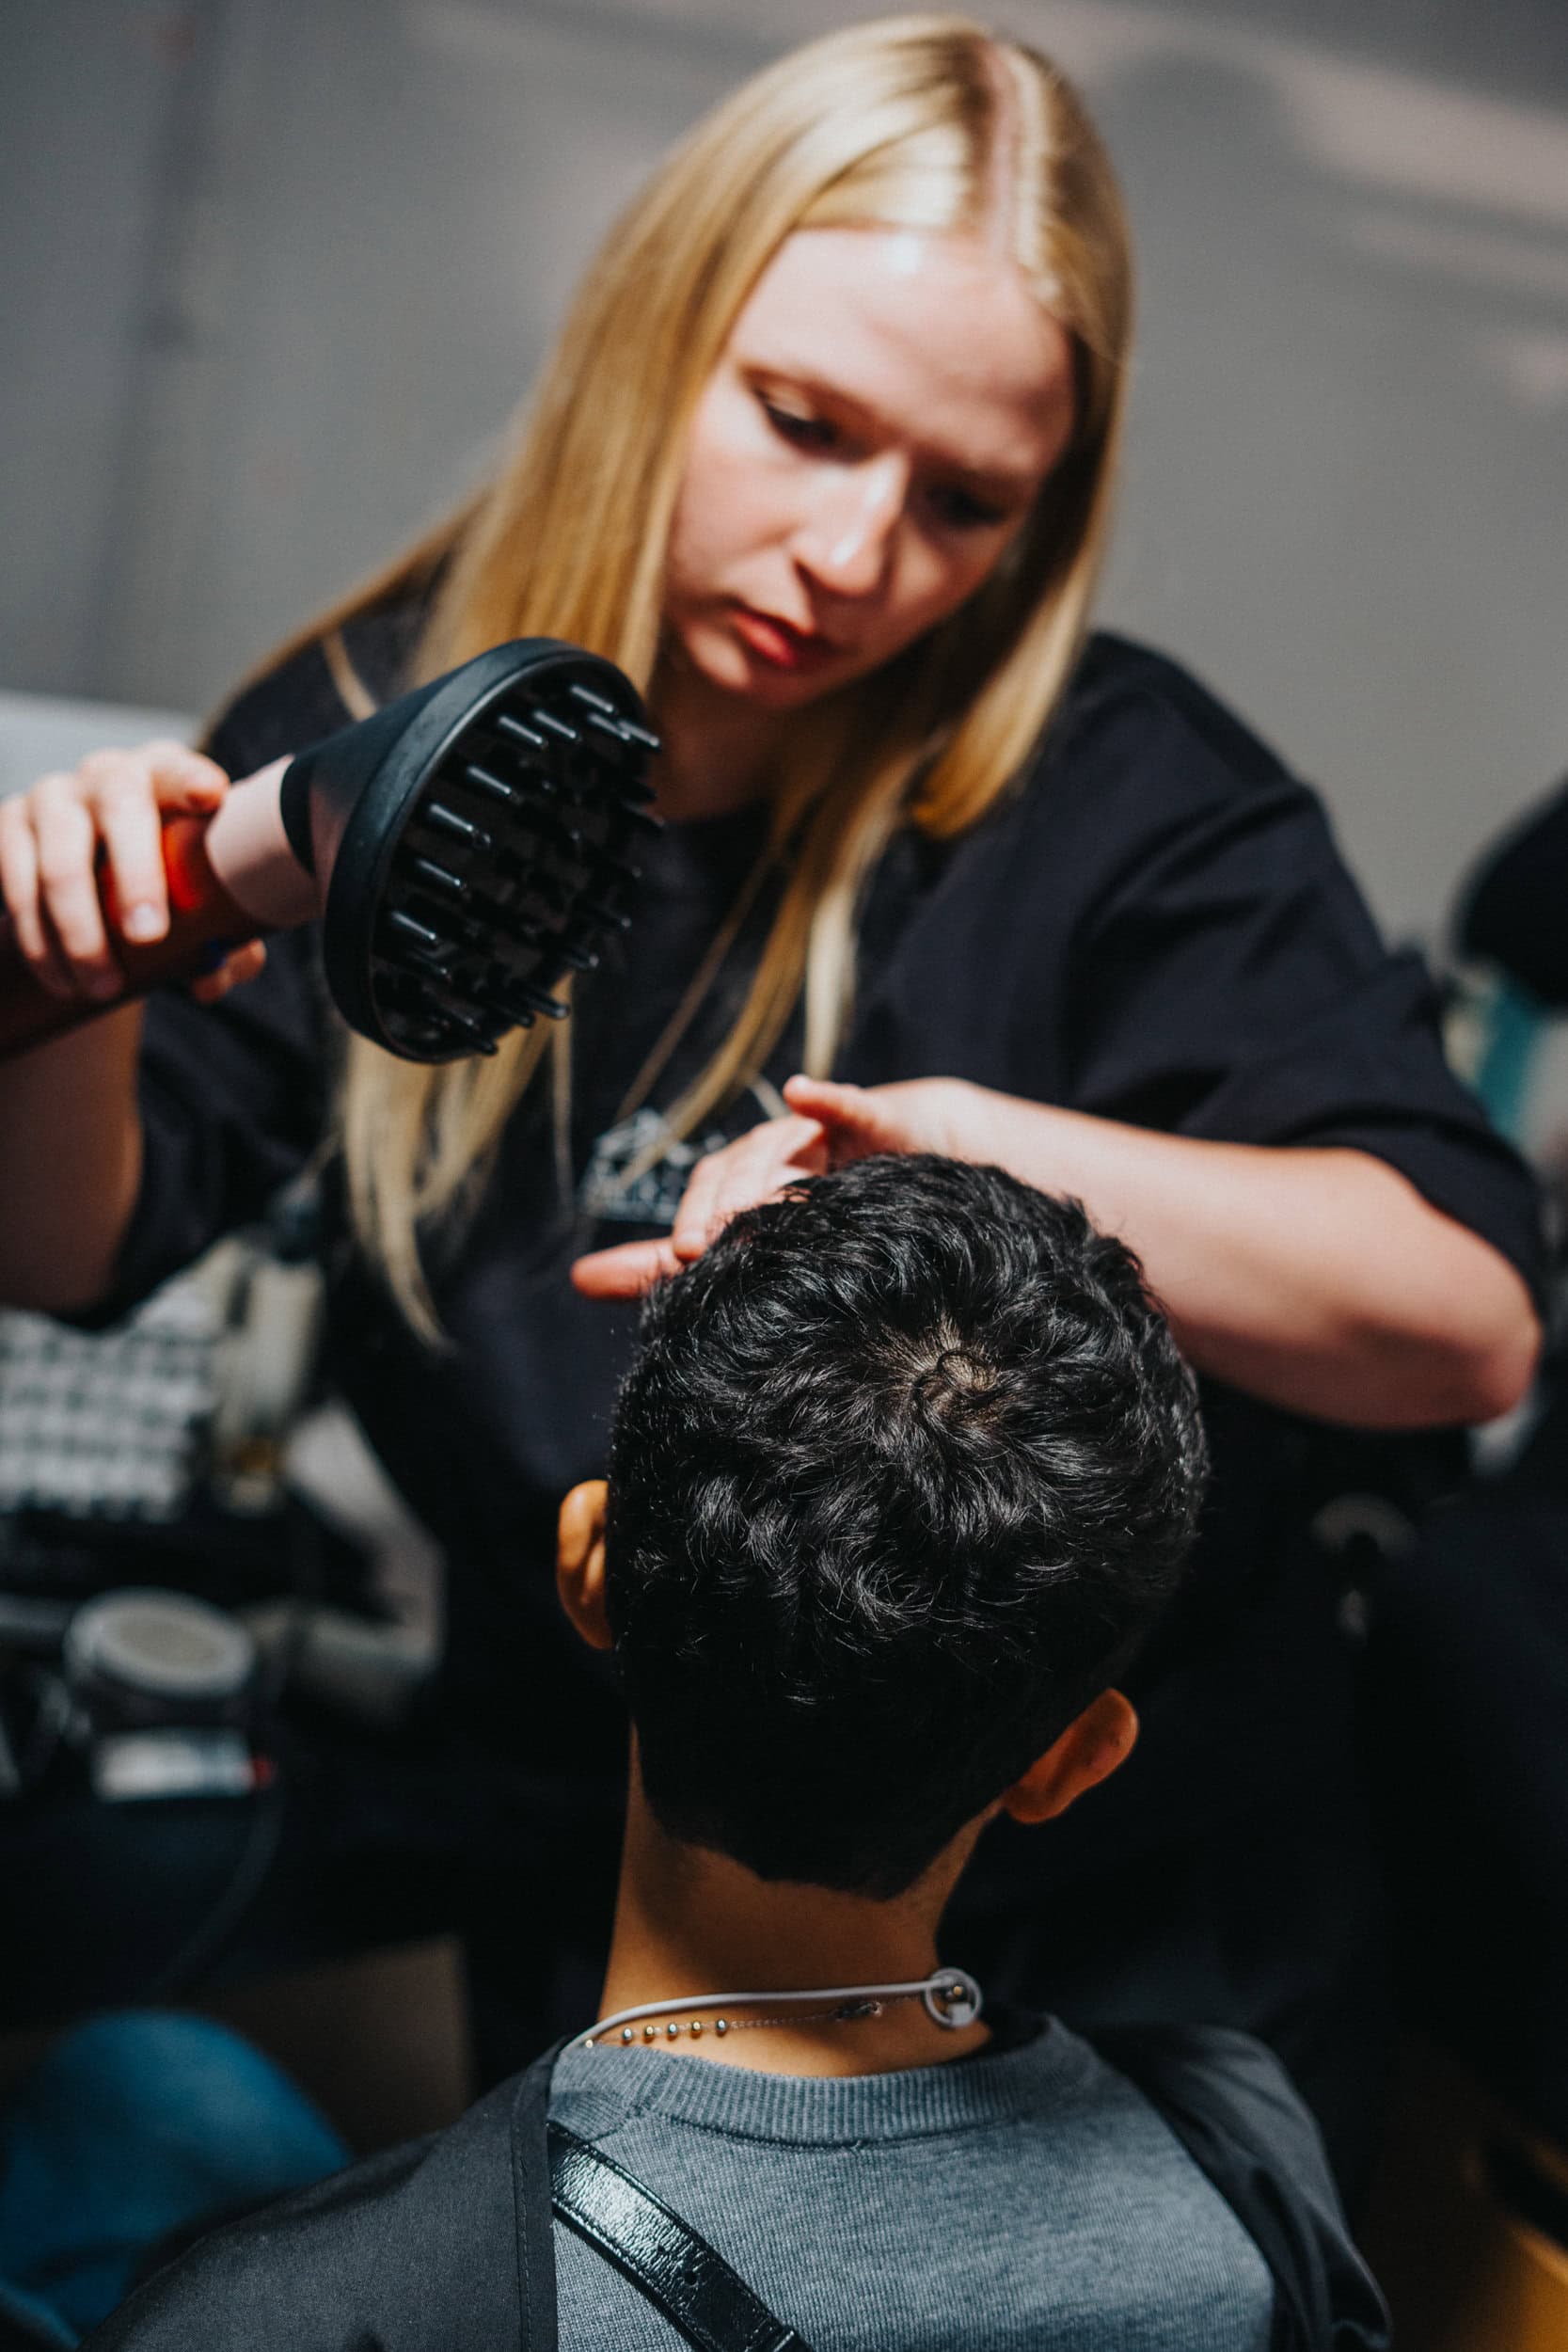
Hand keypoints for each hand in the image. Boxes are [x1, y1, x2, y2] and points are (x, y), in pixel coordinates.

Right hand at [0, 740, 265, 1004]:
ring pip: (61, 861)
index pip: (180, 769)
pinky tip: (62, 980)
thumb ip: (223, 938)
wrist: (100, 869)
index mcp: (167, 776)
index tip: (209, 797)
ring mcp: (54, 796)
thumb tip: (209, 980)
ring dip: (80, 931)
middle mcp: (108, 773)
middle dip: (136, 875)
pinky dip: (39, 941)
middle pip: (120, 809)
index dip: (190, 780)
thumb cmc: (172, 879)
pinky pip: (17, 885)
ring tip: (103, 988)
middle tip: (149, 937)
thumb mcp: (203, 899)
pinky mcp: (11, 824)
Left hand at [569, 1074, 982, 1299]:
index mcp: (746, 1178)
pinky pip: (847, 1105)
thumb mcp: (747, 1243)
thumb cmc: (827, 1213)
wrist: (913, 1169)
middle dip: (724, 1204)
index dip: (695, 1218)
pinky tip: (802, 1092)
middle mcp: (776, 1149)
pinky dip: (826, 1098)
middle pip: (741, 1168)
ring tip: (751, 1207)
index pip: (708, 1193)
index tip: (684, 1254)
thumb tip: (580, 1278)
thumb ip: (667, 1266)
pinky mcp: (873, 1120)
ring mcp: (823, 1134)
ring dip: (762, 1172)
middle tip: (709, 1243)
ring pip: (783, 1145)